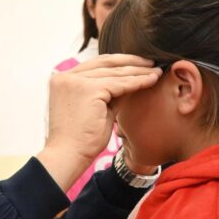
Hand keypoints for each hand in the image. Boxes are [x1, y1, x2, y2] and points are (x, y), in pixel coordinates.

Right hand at [39, 54, 161, 189]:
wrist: (68, 156)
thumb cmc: (80, 140)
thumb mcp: (94, 109)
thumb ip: (108, 94)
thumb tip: (129, 82)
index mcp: (62, 79)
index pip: (95, 65)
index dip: (118, 63)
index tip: (138, 64)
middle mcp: (65, 76)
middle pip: (105, 62)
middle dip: (131, 62)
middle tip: (151, 62)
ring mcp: (75, 81)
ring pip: (114, 72)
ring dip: (138, 71)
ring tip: (156, 71)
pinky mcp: (88, 89)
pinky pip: (119, 83)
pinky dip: (137, 81)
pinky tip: (152, 79)